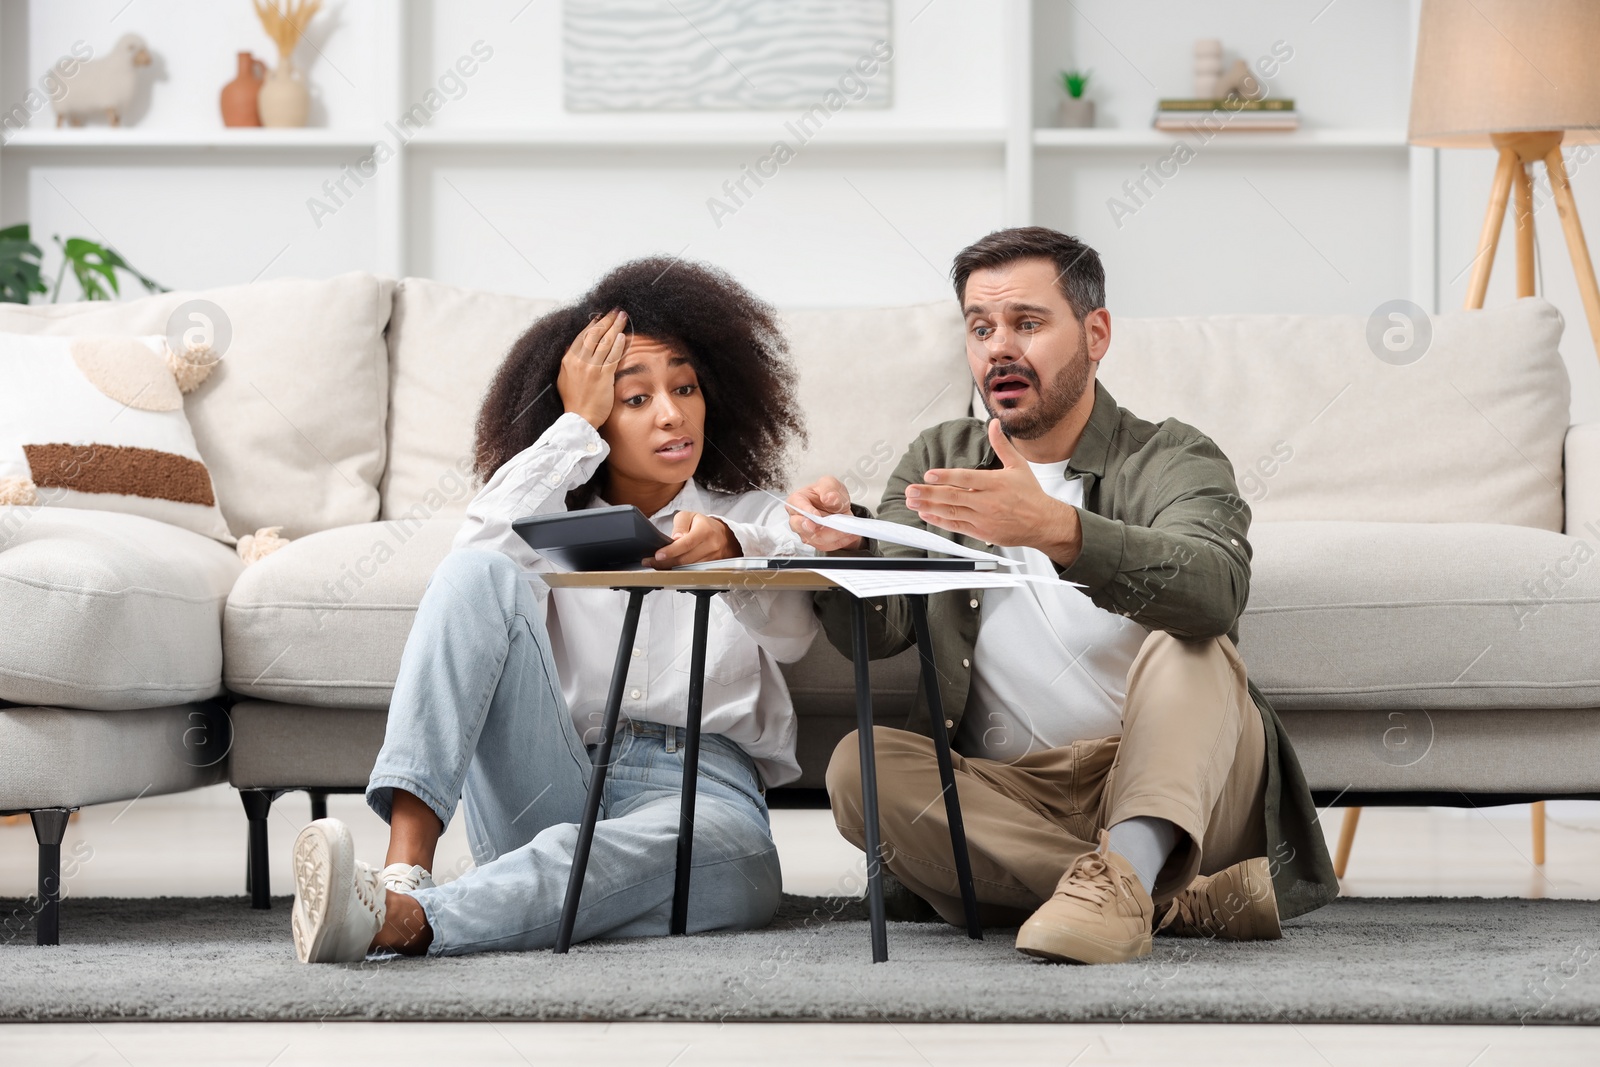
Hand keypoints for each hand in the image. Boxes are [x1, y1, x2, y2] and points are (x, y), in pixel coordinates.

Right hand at [557, 309, 628, 427]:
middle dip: (606, 320)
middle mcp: (578, 361)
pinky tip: (622, 336)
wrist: (579, 418)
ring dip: (614, 327)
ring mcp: (590, 368)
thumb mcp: (563, 378)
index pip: (582, 336)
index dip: (593, 324)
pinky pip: (611, 356)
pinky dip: (617, 344)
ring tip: (622, 317)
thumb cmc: (573, 401)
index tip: (601, 316)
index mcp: (568, 360)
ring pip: (604, 342)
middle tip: (616, 311)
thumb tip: (568, 347)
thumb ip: (567, 361)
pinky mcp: (602, 376)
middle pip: (594, 334)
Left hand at [648, 510, 742, 568]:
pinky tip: (670, 567)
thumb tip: (675, 539)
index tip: (658, 555)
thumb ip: (680, 525)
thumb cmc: (703, 524)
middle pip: (685, 559)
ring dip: (670, 568)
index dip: (671, 551)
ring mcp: (713, 558)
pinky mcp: (711, 567)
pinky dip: (680, 571)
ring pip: (688, 567)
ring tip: (657, 565)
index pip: (686, 544)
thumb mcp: (689, 516)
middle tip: (649, 562)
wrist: (723, 535)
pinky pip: (693, 571)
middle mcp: (711, 546)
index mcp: (705, 531)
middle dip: (665, 562)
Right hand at [786, 476, 860, 552]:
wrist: (838, 507)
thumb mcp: (830, 484)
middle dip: (813, 529)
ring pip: (816, 538)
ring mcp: (805, 532)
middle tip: (824, 527)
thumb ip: (829, 488)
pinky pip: (827, 545)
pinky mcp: (816, 542)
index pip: (796, 506)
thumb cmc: (828, 494)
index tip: (816, 515)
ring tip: (846, 529)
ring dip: (833, 535)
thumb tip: (828, 497)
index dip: (806, 511)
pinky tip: (849, 534)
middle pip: (800, 526)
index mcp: (797, 500)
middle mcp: (798, 518)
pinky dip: (840, 540)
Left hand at [903, 419, 1082, 565]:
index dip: (946, 477)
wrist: (1043, 523)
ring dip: (929, 507)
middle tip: (911, 490)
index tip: (928, 475)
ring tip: (912, 501)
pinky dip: (940, 520)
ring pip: (952, 512)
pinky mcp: (981, 532)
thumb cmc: (1030, 494)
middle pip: (953, 497)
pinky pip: (957, 526)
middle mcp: (988, 502)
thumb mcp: (1018, 465)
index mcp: (996, 484)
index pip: (966, 479)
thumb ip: (1001, 445)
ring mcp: (983, 519)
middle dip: (929, 493)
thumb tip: (993, 423)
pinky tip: (926, 514)